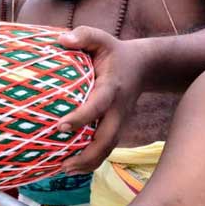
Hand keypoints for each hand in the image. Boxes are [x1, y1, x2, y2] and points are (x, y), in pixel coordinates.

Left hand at [57, 27, 146, 173]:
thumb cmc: (114, 52)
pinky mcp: (116, 128)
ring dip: (88, 163)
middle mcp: (117, 110)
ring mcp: (119, 122)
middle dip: (87, 155)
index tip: (61, 126)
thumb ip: (84, 35)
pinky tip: (72, 168)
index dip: (81, 118)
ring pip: (107, 149)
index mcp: (110, 89)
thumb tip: (62, 40)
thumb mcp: (102, 38)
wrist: (143, 65)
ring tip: (64, 170)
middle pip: (107, 140)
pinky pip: (105, 149)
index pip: (97, 106)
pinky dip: (91, 161)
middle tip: (63, 164)